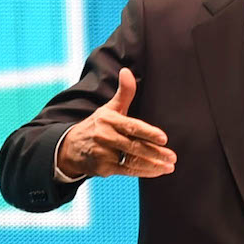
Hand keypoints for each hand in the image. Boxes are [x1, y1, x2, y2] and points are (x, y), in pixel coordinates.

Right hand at [57, 68, 176, 177]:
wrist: (70, 147)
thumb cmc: (97, 125)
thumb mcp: (110, 108)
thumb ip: (124, 92)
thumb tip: (127, 71)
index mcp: (108, 120)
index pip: (131, 127)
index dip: (148, 133)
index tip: (164, 139)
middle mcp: (104, 136)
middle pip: (134, 146)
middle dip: (155, 153)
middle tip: (173, 156)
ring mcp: (103, 154)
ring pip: (132, 161)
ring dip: (153, 165)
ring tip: (169, 166)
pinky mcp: (102, 168)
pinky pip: (127, 171)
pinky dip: (143, 172)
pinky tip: (157, 171)